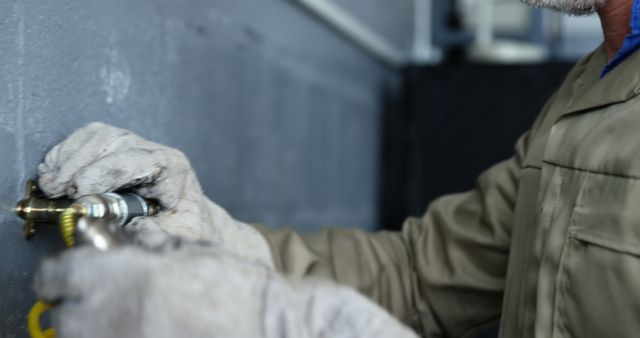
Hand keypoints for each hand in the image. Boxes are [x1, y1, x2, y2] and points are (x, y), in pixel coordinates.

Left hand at [35, 244, 417, 337]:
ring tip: (118, 319)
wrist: (265, 327)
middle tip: (95, 298)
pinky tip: (139, 331)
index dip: (60, 273)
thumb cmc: (236, 289)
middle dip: (74, 305)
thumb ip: (148, 246)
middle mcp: (111, 317)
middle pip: (62, 317)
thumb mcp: (189, 252)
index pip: (57, 274)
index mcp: (122, 276)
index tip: (65, 274)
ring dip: (91, 328)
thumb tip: (121, 242)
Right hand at [38, 122, 271, 265]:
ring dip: (69, 157)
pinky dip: (66, 152)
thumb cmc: (185, 227)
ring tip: (50, 184)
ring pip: (99, 136)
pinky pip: (88, 138)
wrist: (189, 220)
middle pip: (115, 142)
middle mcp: (155, 152)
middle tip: (56, 190)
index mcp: (174, 170)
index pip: (141, 159)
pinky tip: (52, 172)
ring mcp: (136, 147)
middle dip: (80, 165)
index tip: (81, 189)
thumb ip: (150, 232)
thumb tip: (118, 227)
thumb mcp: (175, 236)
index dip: (107, 171)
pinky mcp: (117, 149)